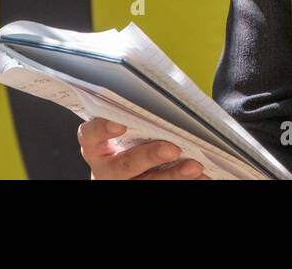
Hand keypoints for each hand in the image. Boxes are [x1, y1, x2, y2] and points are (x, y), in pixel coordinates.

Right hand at [78, 117, 210, 179]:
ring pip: (147, 182)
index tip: (121, 123)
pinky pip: (161, 188)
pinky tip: (202, 175)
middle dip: (150, 156)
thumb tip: (169, 100)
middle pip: (125, 164)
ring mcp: (124, 183)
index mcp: (96, 147)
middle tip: (173, 148)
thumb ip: (136, 117)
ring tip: (195, 166)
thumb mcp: (126, 128)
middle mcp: (106, 169)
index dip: (102, 129)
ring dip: (173, 175)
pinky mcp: (139, 190)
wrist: (130, 168)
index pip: (90, 135)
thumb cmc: (131, 138)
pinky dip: (183, 180)